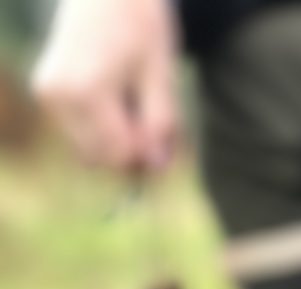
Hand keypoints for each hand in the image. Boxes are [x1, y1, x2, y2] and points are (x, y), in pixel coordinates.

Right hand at [32, 0, 179, 172]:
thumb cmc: (140, 25)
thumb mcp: (161, 75)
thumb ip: (160, 124)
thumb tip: (156, 167)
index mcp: (88, 92)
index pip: (118, 154)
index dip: (147, 156)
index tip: (168, 141)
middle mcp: (60, 97)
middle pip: (100, 158)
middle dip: (131, 152)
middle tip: (156, 124)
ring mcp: (49, 95)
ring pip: (88, 149)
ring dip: (116, 141)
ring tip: (136, 104)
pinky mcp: (47, 93)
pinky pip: (79, 132)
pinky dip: (102, 128)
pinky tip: (117, 99)